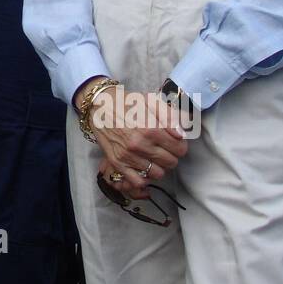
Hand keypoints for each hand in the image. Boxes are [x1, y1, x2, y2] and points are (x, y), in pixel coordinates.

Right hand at [86, 81, 187, 198]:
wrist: (100, 105)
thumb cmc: (127, 102)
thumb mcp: (151, 101)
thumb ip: (170, 116)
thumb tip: (181, 135)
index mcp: (150, 129)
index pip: (180, 149)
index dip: (180, 145)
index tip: (174, 142)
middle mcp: (140, 145)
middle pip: (171, 162)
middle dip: (171, 156)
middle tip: (164, 148)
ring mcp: (128, 156)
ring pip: (158, 174)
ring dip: (159, 166)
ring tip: (153, 157)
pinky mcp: (117, 163)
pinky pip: (138, 182)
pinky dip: (144, 178)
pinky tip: (144, 168)